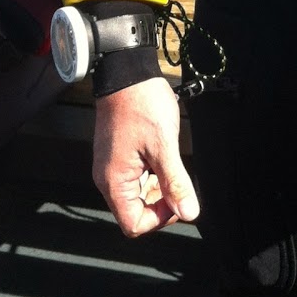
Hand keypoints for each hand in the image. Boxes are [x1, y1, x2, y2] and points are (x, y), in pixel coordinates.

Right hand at [93, 76, 199, 236]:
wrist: (126, 72)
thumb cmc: (141, 104)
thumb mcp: (164, 145)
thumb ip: (176, 182)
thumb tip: (189, 212)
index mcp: (114, 181)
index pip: (133, 224)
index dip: (159, 219)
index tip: (177, 200)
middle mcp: (107, 177)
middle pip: (134, 211)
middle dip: (160, 202)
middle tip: (176, 179)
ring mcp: (110, 165)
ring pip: (136, 193)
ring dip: (157, 186)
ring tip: (169, 162)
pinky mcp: (116, 154)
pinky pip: (134, 176)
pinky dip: (151, 173)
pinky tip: (161, 154)